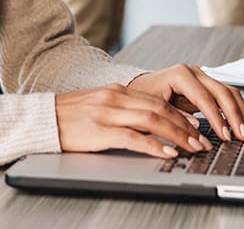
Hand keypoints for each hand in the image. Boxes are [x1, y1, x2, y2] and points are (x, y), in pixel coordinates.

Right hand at [55, 84, 210, 157]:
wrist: (41, 119)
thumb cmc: (68, 116)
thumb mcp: (98, 105)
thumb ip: (121, 109)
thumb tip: (147, 122)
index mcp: (116, 91)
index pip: (156, 100)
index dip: (180, 114)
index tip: (195, 126)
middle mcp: (115, 98)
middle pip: (160, 109)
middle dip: (185, 126)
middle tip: (201, 140)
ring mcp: (107, 114)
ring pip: (152, 121)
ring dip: (177, 135)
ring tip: (192, 147)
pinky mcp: (99, 131)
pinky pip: (133, 138)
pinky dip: (154, 145)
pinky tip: (167, 152)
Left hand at [129, 64, 243, 142]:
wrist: (140, 88)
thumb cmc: (143, 97)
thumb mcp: (154, 108)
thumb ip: (175, 118)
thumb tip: (196, 130)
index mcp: (180, 74)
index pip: (204, 97)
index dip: (217, 117)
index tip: (225, 135)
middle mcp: (194, 72)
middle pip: (222, 92)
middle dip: (235, 115)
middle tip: (242, 135)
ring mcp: (202, 77)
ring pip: (229, 92)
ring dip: (241, 112)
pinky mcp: (206, 86)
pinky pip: (227, 96)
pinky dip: (237, 110)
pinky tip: (243, 124)